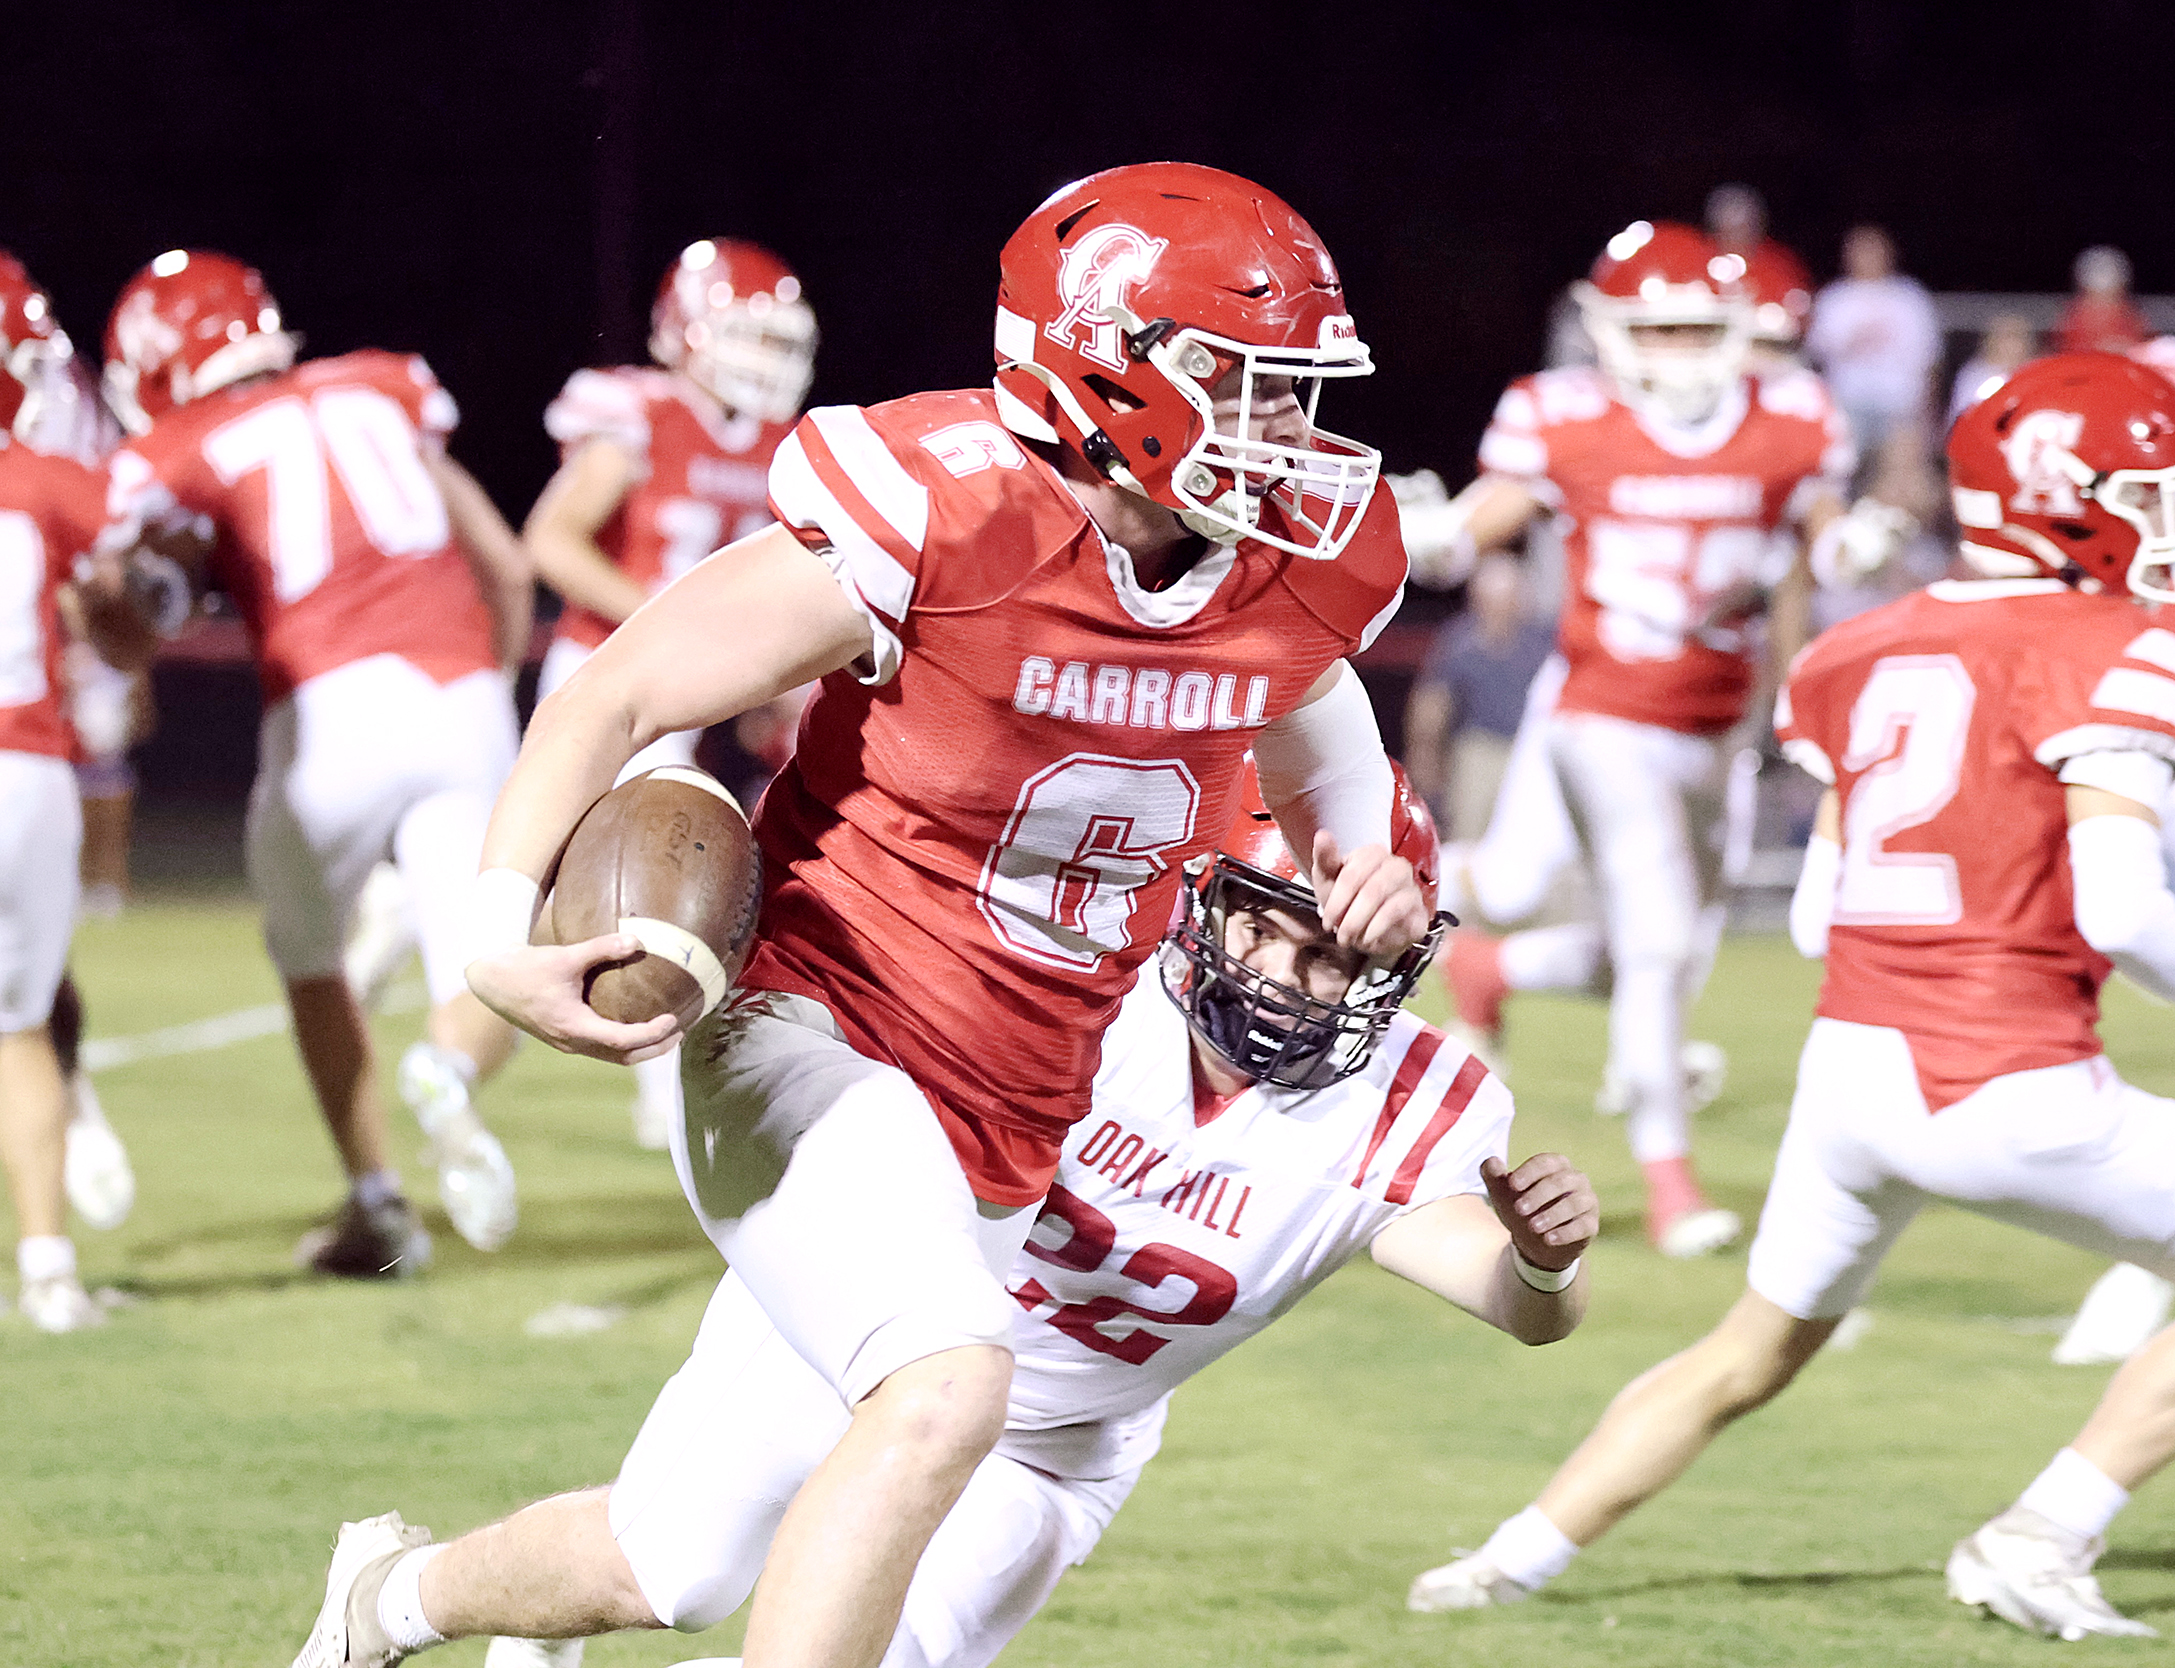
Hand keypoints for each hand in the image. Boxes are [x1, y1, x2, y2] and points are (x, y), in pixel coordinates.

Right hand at [466, 936, 682, 1063]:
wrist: (491, 979)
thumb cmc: (525, 968)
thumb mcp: (564, 956)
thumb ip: (601, 948)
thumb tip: (638, 940)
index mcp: (572, 1026)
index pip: (622, 1041)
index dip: (651, 1034)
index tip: (673, 1020)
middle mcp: (571, 1042)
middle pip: (623, 1058)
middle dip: (654, 1049)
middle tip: (680, 1032)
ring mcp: (566, 1043)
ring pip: (611, 1057)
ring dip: (641, 1049)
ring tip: (666, 1032)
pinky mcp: (563, 1037)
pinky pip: (600, 1048)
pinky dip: (623, 1043)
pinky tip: (635, 1024)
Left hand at [1310, 831, 1434, 957]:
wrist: (1368, 930)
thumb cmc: (1348, 900)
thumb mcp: (1328, 881)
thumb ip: (1325, 858)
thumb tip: (1323, 834)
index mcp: (1372, 854)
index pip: (1354, 871)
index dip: (1338, 898)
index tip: (1327, 917)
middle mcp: (1395, 865)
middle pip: (1371, 886)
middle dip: (1349, 912)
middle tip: (1337, 930)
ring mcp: (1409, 885)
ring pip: (1385, 897)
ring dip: (1360, 920)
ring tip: (1348, 936)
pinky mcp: (1418, 907)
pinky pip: (1399, 911)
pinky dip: (1377, 927)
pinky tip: (1366, 937)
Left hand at [1480, 1152, 1597, 1271]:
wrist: (1536, 1243)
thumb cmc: (1522, 1209)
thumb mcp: (1503, 1194)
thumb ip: (1494, 1176)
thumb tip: (1490, 1162)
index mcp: (1556, 1165)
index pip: (1545, 1162)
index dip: (1529, 1172)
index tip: (1512, 1184)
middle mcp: (1576, 1179)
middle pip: (1560, 1181)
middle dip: (1538, 1195)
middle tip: (1519, 1209)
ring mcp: (1587, 1201)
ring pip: (1575, 1203)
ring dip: (1552, 1215)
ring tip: (1533, 1227)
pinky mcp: (1591, 1224)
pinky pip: (1584, 1226)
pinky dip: (1566, 1233)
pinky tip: (1549, 1239)